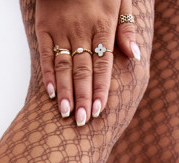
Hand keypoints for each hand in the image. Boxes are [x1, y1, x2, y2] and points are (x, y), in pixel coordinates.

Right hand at [36, 0, 140, 125]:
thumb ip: (127, 28)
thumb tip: (135, 56)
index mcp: (103, 25)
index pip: (102, 64)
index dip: (100, 89)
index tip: (99, 111)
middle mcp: (81, 29)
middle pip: (83, 70)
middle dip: (83, 97)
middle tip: (82, 122)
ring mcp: (61, 29)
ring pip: (63, 65)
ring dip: (65, 92)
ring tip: (66, 115)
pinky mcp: (44, 26)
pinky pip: (45, 53)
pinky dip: (47, 74)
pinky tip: (50, 93)